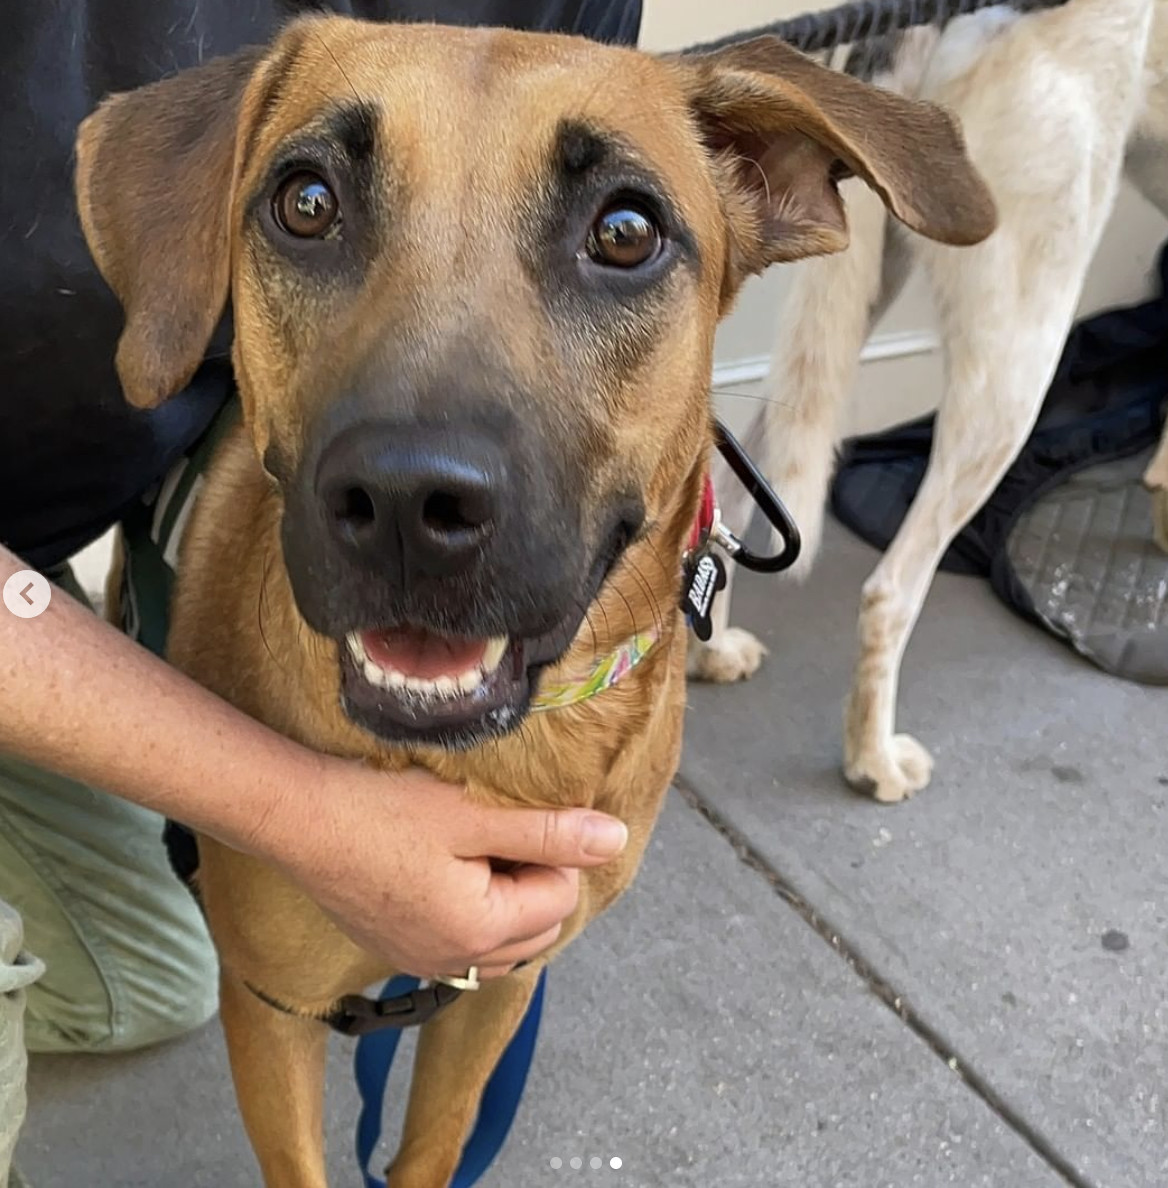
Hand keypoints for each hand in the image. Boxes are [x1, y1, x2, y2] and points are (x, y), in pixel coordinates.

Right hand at [259, 756, 628, 980]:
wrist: (298, 819)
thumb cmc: (383, 809)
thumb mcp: (475, 813)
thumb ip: (549, 831)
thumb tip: (615, 841)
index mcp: (481, 931)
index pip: (560, 894)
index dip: (552, 848)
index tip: (515, 812)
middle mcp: (454, 962)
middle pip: (537, 926)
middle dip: (535, 879)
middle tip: (498, 828)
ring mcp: (422, 962)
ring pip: (502, 941)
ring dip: (507, 899)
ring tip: (475, 846)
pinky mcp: (397, 950)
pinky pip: (463, 945)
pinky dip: (473, 912)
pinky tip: (445, 868)